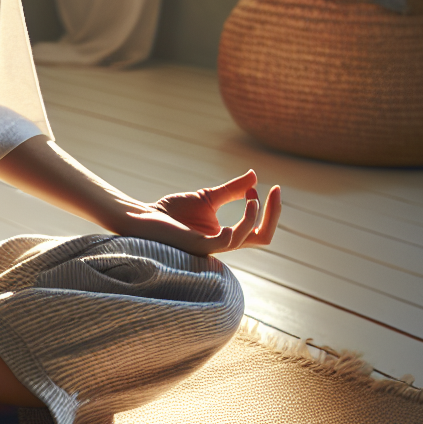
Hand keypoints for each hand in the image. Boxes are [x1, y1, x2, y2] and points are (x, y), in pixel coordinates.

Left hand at [117, 170, 280, 256]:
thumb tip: (255, 176)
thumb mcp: (208, 197)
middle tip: (277, 190)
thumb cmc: (173, 211)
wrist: (146, 215)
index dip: (269, 210)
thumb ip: (232, 190)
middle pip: (263, 237)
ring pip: (245, 238)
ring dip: (252, 215)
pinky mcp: (197, 245)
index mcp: (227, 236)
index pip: (260, 230)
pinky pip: (224, 243)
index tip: (264, 186)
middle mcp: (224, 244)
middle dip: (273, 214)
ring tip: (251, 196)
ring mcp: (211, 247)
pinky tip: (235, 216)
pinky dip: (235, 230)